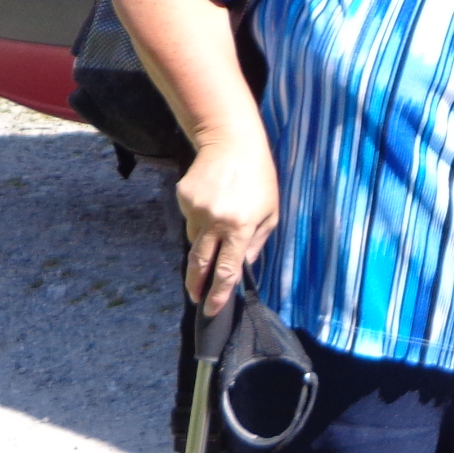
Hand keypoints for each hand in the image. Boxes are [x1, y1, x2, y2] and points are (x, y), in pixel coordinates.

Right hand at [175, 128, 280, 313]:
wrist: (231, 142)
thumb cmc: (259, 179)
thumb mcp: (270, 213)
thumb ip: (256, 244)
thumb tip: (240, 269)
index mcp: (241, 227)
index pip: (227, 269)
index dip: (218, 293)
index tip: (211, 310)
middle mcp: (215, 220)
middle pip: (200, 263)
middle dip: (196, 285)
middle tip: (196, 298)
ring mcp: (195, 209)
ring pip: (194, 240)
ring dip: (204, 243)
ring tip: (218, 227)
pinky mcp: (183, 198)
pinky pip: (189, 220)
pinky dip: (200, 220)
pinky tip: (212, 204)